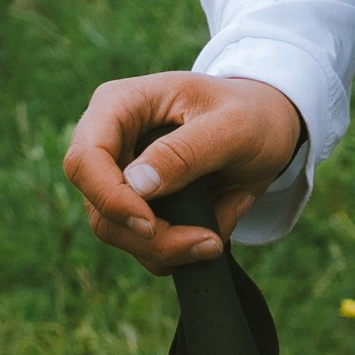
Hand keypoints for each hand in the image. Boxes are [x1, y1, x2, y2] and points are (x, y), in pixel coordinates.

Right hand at [64, 70, 305, 274]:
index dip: (110, 198)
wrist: (269, 131)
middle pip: (99, 207)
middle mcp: (110, 143)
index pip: (85, 158)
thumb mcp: (233, 125)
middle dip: (150, 237)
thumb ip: (186, 151)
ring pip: (119, 235)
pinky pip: (143, 246)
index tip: (151, 225)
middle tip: (207, 242)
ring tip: (218, 234)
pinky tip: (217, 225)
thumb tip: (136, 184)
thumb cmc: (250, 113)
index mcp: (120, 105)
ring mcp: (120, 179)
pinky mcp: (138, 208)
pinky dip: (180, 250)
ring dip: (170, 248)